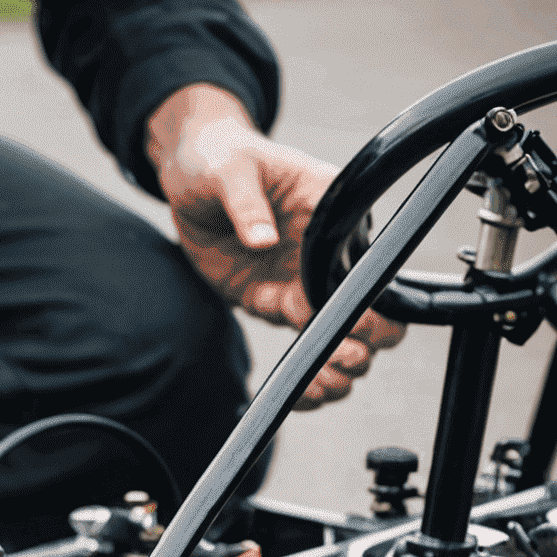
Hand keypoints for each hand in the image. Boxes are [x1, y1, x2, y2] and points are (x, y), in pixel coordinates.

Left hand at [146, 84, 403, 408]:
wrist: (192, 178)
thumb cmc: (219, 160)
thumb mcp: (230, 170)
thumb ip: (246, 203)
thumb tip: (259, 237)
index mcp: (329, 211)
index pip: (361, 261)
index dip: (362, 299)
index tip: (353, 326)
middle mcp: (325, 252)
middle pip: (364, 307)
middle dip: (363, 340)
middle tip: (346, 361)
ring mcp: (302, 281)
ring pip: (336, 334)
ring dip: (337, 367)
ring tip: (326, 389)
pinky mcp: (275, 302)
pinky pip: (300, 342)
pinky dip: (306, 373)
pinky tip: (304, 396)